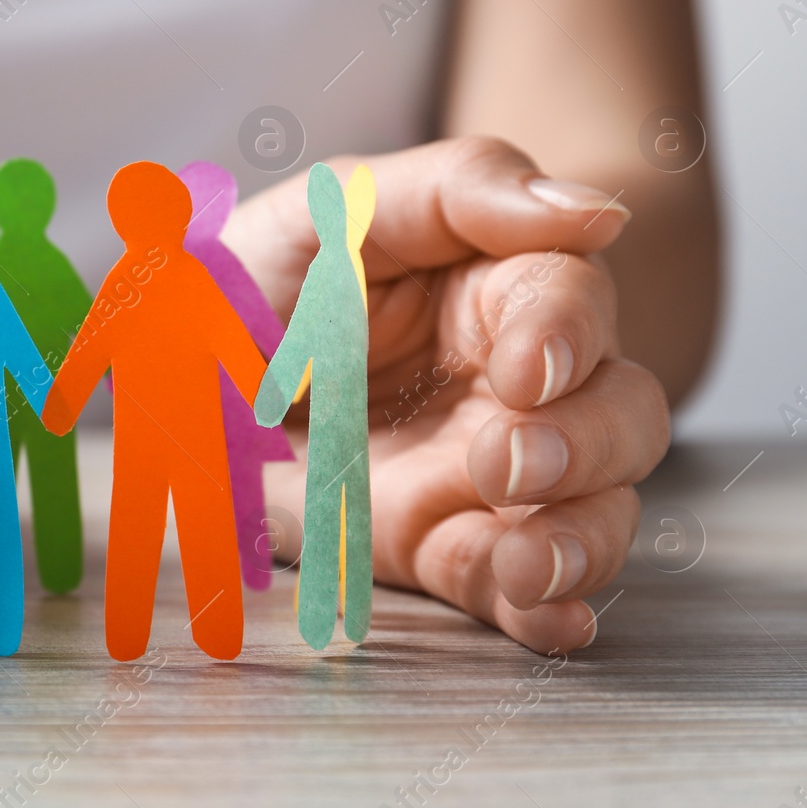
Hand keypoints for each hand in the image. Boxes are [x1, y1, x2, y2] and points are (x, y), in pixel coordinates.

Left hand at [226, 137, 668, 653]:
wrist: (186, 377)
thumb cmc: (272, 275)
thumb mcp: (336, 210)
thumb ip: (460, 189)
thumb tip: (594, 211)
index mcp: (500, 291)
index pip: (572, 305)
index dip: (565, 336)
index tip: (523, 371)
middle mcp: (518, 389)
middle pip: (620, 414)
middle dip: (584, 445)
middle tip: (505, 464)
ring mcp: (491, 477)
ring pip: (596, 510)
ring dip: (581, 542)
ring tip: (528, 567)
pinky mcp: (450, 548)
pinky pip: (523, 588)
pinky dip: (546, 611)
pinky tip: (548, 619)